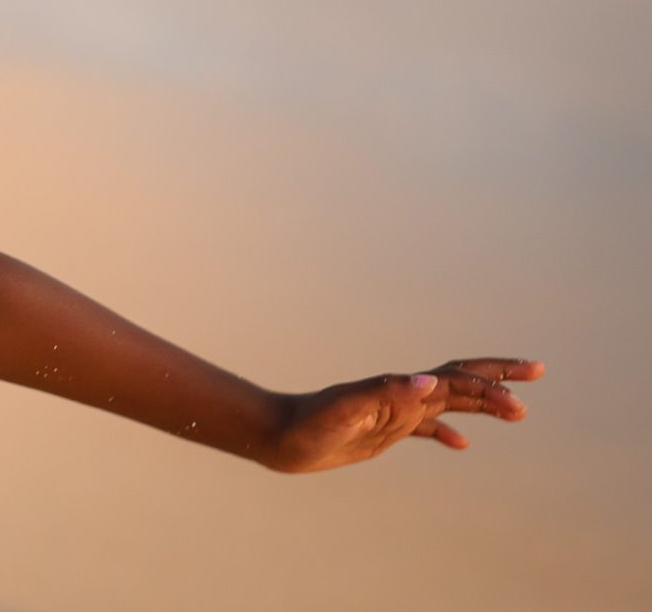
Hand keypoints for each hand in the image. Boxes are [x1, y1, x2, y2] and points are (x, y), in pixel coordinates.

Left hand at [265, 358, 542, 472]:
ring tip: (517, 410)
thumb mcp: (347, 412)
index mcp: (398, 388)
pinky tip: (462, 444)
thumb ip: (385, 395)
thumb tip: (429, 382)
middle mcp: (400, 394)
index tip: (521, 394)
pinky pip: (423, 429)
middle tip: (537, 371)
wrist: (277, 435)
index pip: (454, 381)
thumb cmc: (309, 425)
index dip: (489, 384)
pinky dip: (445, 433)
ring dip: (482, 404)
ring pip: (448, 403)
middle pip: (458, 381)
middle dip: (497, 376)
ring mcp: (393, 411)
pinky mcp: (383, 429)